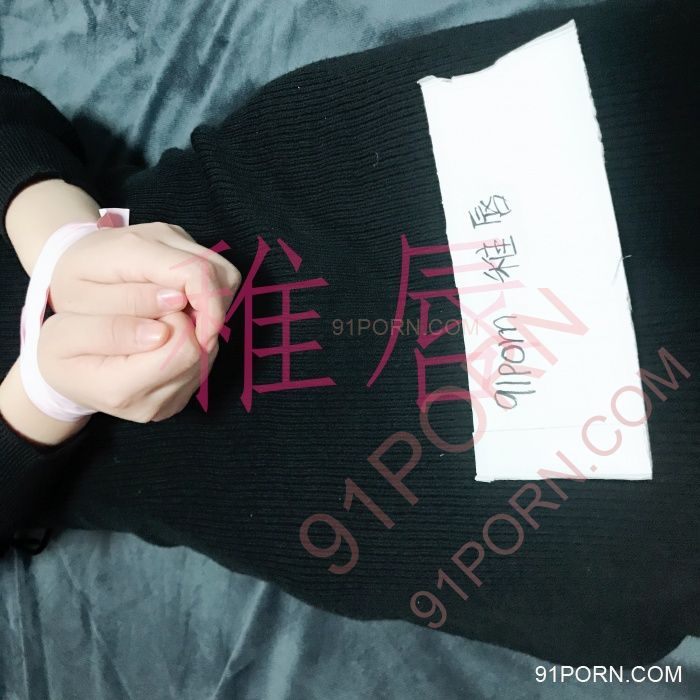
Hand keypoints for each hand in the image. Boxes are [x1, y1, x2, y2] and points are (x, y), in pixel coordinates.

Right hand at [37, 309, 218, 422]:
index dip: (177, 314)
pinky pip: (205, 362)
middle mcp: (152, 405)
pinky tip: (168, 335)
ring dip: (192, 331)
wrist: (69, 377)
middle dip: (187, 321)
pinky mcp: (182, 398)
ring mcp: (170, 405)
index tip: (160, 298)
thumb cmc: (63, 350)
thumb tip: (161, 333)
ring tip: (161, 319)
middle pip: (201, 352)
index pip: (182, 346)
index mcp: (120, 390)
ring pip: (207, 356)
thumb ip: (110, 329)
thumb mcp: (65, 332)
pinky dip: (193, 342)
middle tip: (161, 307)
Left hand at [49, 221, 241, 347]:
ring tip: (192, 331)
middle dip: (217, 311)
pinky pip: (215, 273)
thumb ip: (129, 305)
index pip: (195, 272)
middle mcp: (163, 236)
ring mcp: (177, 238)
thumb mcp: (85, 305)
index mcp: (135, 249)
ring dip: (216, 306)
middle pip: (220, 271)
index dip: (209, 311)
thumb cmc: (74, 287)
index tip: (203, 342)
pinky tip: (188, 317)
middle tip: (197, 341)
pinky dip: (210, 299)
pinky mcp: (184, 245)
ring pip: (224, 272)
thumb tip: (178, 303)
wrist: (71, 256)